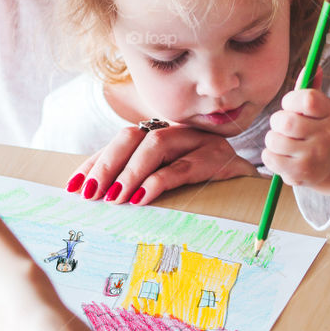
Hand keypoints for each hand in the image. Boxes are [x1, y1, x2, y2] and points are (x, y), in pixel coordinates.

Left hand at [68, 124, 258, 205]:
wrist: (256, 190)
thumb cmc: (207, 189)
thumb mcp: (169, 184)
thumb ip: (138, 183)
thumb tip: (96, 198)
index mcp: (162, 135)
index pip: (121, 142)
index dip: (96, 161)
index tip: (74, 186)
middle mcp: (177, 132)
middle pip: (134, 137)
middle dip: (107, 165)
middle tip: (91, 193)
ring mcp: (199, 142)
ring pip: (156, 147)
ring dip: (130, 173)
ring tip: (115, 198)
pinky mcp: (218, 159)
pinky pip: (184, 167)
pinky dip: (159, 181)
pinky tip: (143, 197)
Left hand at [262, 67, 329, 192]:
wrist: (325, 166)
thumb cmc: (313, 130)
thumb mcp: (317, 109)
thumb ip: (310, 88)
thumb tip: (313, 66)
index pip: (306, 98)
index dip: (290, 100)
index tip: (290, 106)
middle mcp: (327, 135)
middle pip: (284, 121)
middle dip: (276, 122)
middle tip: (284, 127)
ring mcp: (314, 156)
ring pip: (273, 140)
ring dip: (272, 140)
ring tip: (285, 143)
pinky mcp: (300, 174)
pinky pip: (268, 157)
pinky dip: (269, 155)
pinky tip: (283, 156)